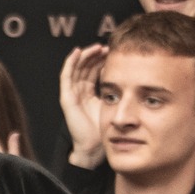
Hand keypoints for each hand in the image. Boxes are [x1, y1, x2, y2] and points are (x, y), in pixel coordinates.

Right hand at [58, 45, 106, 167]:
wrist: (95, 146)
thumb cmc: (106, 129)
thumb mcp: (115, 103)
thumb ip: (118, 89)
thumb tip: (128, 73)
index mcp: (90, 94)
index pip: (95, 70)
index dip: (102, 59)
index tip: (114, 51)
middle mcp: (80, 92)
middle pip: (86, 67)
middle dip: (95, 55)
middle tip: (107, 46)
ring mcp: (72, 94)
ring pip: (77, 68)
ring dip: (86, 55)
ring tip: (97, 47)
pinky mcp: (67, 98)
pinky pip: (66, 76)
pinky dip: (70, 62)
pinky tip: (78, 52)